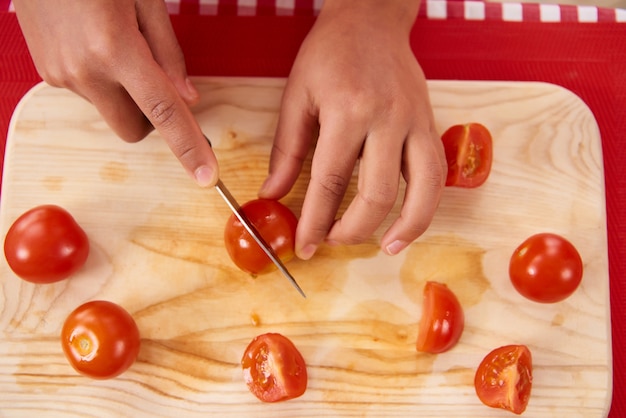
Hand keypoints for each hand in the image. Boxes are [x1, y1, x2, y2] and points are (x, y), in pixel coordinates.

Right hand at [14, 0, 217, 186]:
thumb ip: (168, 53)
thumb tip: (187, 98)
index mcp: (115, 48)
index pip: (163, 110)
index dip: (188, 147)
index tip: (206, 177)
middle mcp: (84, 70)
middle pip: (133, 130)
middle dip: (152, 119)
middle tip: (155, 81)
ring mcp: (60, 74)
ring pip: (110, 111)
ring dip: (124, 93)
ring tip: (114, 42)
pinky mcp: (46, 72)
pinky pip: (89, 94)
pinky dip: (102, 81)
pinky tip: (95, 43)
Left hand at [259, 0, 445, 258]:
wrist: (372, 17)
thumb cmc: (331, 52)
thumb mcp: (297, 95)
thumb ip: (287, 150)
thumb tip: (273, 195)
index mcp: (348, 110)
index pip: (329, 182)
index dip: (315, 221)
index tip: (305, 245)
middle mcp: (388, 119)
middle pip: (377, 195)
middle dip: (353, 230)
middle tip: (332, 241)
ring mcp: (416, 122)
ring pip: (423, 190)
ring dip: (406, 228)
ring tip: (385, 248)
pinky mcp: (431, 124)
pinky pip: (437, 173)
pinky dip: (427, 204)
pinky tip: (409, 221)